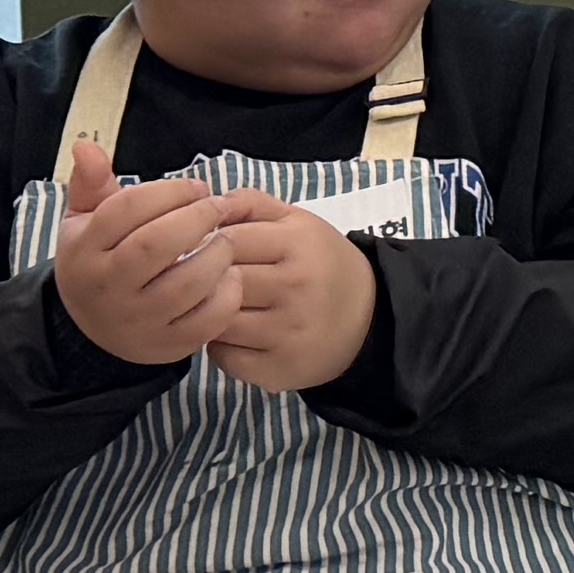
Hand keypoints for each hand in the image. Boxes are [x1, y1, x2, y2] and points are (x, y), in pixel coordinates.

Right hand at [50, 138, 244, 366]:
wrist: (94, 331)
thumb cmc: (102, 260)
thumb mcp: (85, 222)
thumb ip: (90, 184)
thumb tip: (86, 143)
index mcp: (84, 251)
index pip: (126, 210)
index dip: (169, 191)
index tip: (197, 187)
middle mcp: (106, 288)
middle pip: (156, 244)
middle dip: (197, 217)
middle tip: (218, 207)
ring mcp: (137, 320)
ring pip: (186, 283)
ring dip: (217, 254)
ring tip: (226, 239)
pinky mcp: (167, 344)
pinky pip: (207, 319)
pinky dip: (227, 293)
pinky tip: (229, 275)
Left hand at [199, 196, 382, 395]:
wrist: (369, 318)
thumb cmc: (321, 263)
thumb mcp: (297, 222)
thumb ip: (252, 204)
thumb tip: (205, 203)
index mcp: (299, 244)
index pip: (228, 240)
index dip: (207, 245)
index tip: (204, 252)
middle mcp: (296, 288)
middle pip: (220, 281)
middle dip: (205, 281)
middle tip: (204, 283)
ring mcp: (287, 332)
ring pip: (217, 320)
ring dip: (208, 315)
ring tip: (218, 308)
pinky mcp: (278, 369)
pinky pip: (224, 357)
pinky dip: (220, 347)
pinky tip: (234, 337)